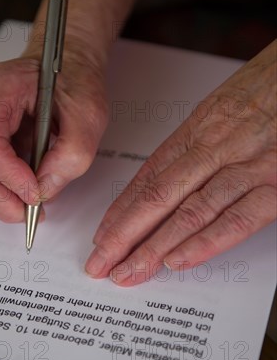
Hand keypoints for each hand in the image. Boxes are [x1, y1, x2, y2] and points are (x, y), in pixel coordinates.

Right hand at [0, 49, 107, 221]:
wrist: (65, 65)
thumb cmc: (74, 81)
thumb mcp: (88, 115)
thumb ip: (70, 156)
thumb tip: (44, 191)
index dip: (8, 175)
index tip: (35, 192)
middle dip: (2, 196)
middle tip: (31, 212)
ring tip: (28, 206)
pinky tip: (20, 193)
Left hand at [85, 40, 276, 285]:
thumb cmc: (270, 87)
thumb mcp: (222, 108)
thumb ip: (197, 145)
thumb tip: (169, 178)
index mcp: (198, 131)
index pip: (149, 178)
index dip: (122, 211)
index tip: (103, 236)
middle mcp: (215, 149)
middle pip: (158, 198)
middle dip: (124, 236)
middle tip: (100, 263)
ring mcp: (246, 168)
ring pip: (190, 212)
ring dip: (154, 247)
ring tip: (129, 272)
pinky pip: (237, 218)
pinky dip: (205, 242)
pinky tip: (177, 261)